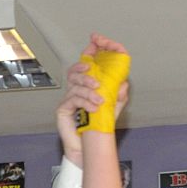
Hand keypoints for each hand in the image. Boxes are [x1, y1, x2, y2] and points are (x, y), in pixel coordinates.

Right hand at [56, 34, 129, 161]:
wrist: (87, 148)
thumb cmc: (97, 127)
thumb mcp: (113, 109)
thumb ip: (118, 96)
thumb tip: (124, 83)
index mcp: (87, 85)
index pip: (87, 61)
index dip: (91, 49)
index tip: (96, 39)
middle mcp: (75, 89)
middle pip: (75, 70)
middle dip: (85, 70)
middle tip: (97, 81)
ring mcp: (67, 99)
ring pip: (74, 85)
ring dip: (88, 91)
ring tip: (99, 100)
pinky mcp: (62, 110)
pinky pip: (72, 99)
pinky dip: (84, 102)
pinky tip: (93, 108)